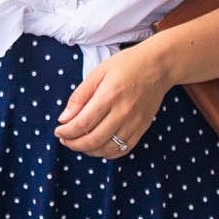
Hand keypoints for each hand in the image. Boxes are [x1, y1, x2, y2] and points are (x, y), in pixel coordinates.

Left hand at [54, 40, 170, 158]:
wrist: (159, 66)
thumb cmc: (127, 65)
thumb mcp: (98, 72)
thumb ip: (80, 96)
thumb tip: (64, 119)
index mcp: (109, 96)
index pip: (83, 124)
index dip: (67, 132)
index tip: (58, 131)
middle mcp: (123, 113)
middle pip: (93, 140)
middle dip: (74, 144)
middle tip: (65, 140)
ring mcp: (134, 123)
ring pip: (107, 149)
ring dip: (88, 150)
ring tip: (79, 143)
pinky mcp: (142, 129)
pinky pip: (122, 150)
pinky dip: (106, 153)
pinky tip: (97, 146)